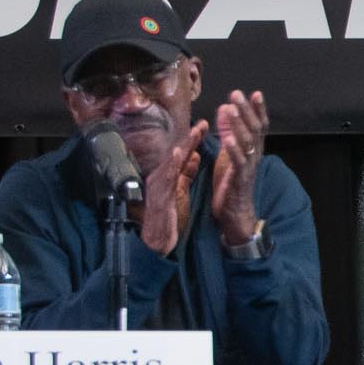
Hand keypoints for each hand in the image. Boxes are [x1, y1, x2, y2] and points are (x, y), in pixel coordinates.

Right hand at [137, 122, 204, 255]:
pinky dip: (171, 166)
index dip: (193, 140)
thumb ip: (186, 173)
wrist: (158, 241)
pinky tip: (176, 155)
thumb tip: (194, 156)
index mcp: (168, 176)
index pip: (182, 154)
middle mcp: (161, 177)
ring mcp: (159, 186)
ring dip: (182, 147)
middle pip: (177, 154)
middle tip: (202, 124)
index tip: (205, 126)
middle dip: (190, 138)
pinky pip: (165, 179)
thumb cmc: (169, 217)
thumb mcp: (181, 191)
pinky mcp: (159, 196)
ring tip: (193, 133)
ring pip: (171, 163)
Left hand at [211, 89, 267, 244]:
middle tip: (237, 94)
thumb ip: (228, 131)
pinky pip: (239, 162)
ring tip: (232, 108)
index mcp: (253, 149)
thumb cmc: (231, 183)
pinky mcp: (240, 179)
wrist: (235, 214)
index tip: (255, 93)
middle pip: (255, 129)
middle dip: (246, 110)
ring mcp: (248, 167)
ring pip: (247, 142)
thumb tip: (225, 107)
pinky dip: (234, 149)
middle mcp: (254, 156)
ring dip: (239, 124)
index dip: (258, 110)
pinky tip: (228, 138)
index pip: (259, 125)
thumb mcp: (228, 152)